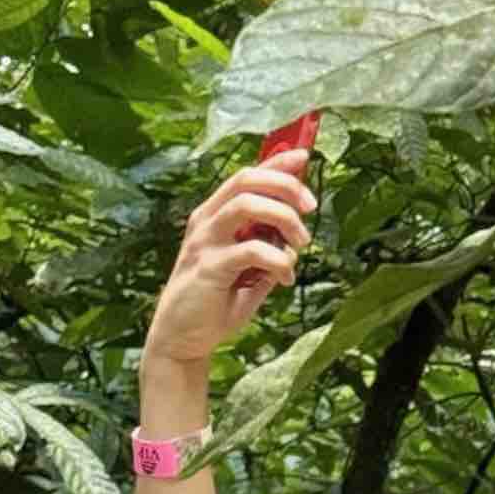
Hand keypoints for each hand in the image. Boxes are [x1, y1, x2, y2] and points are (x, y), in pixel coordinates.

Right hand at [146, 150, 316, 364]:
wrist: (182, 338)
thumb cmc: (215, 302)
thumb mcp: (247, 271)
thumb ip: (266, 251)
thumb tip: (295, 242)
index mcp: (214, 216)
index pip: (246, 176)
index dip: (276, 162)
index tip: (305, 155)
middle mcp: (206, 222)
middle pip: (246, 181)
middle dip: (285, 186)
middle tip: (311, 207)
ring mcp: (205, 242)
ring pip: (246, 205)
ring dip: (283, 218)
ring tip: (302, 244)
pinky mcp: (209, 267)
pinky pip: (251, 250)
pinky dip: (278, 260)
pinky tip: (286, 278)